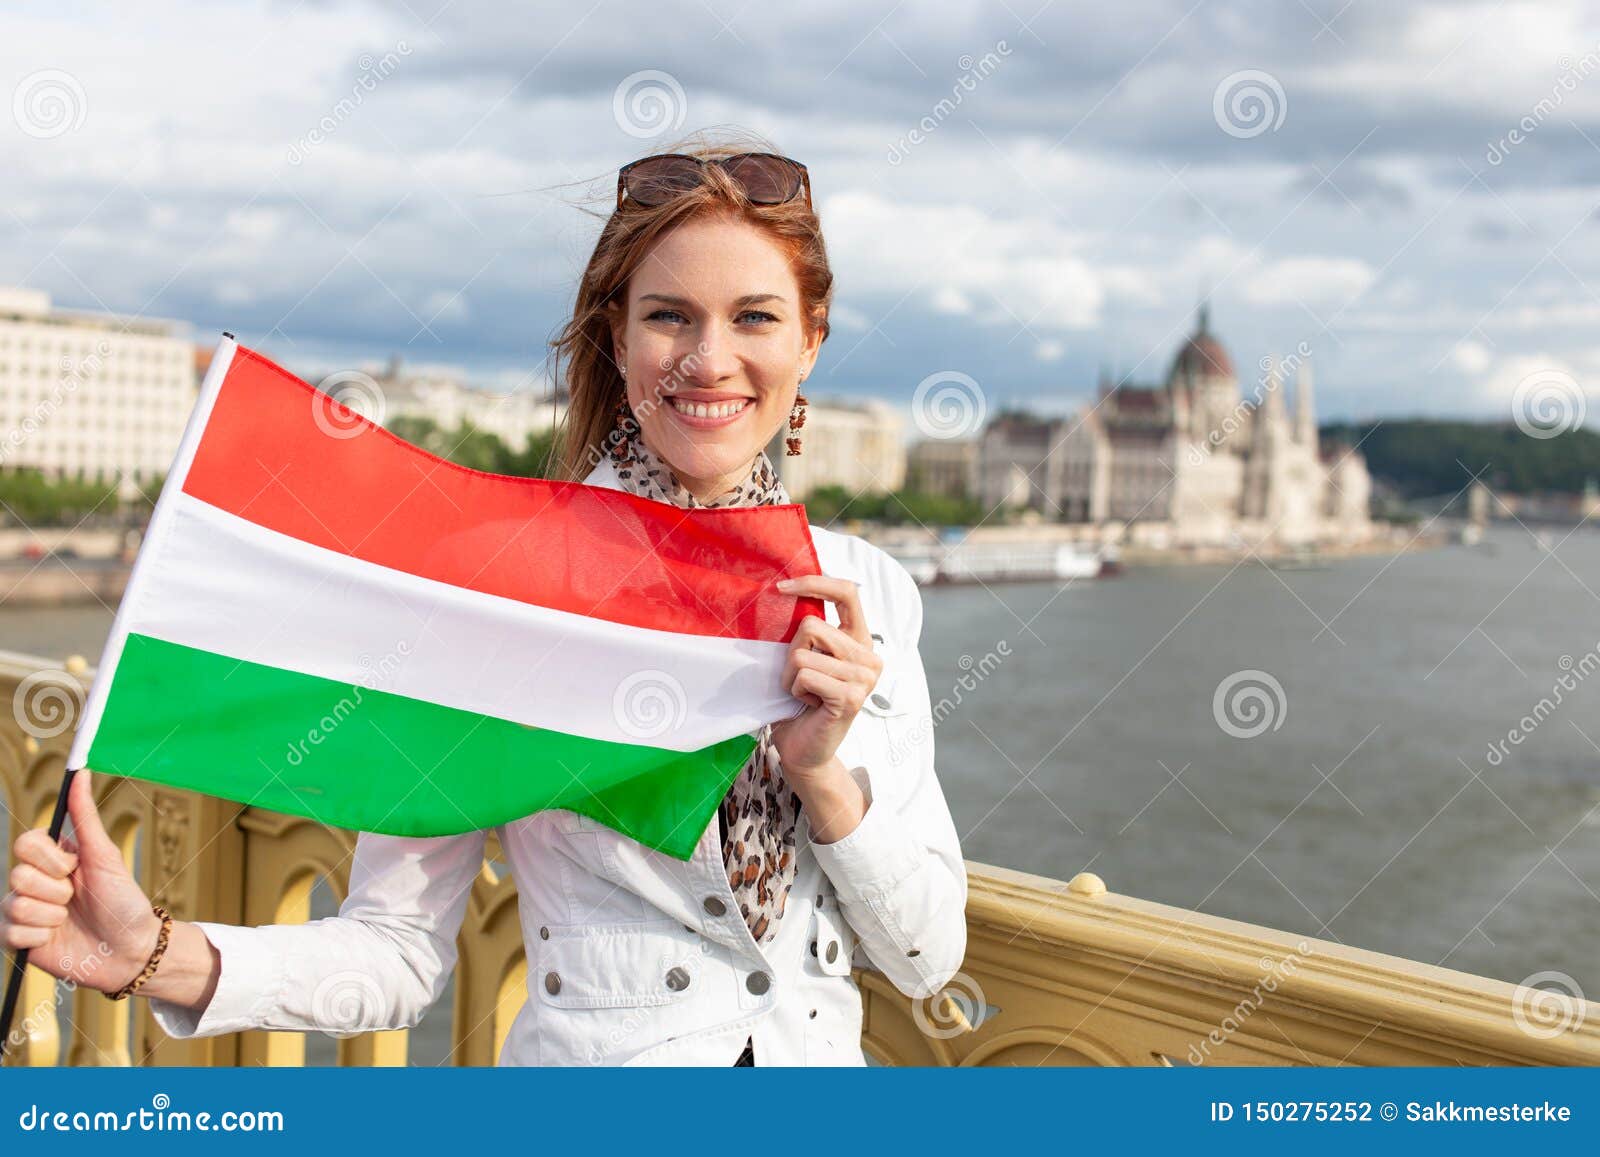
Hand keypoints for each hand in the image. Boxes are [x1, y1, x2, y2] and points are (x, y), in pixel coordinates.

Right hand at [1, 770, 162, 993]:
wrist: (129, 951)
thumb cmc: (123, 901)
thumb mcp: (106, 857)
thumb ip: (85, 816)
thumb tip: (80, 772)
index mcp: (54, 859)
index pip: (25, 844)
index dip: (49, 859)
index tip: (74, 869)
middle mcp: (35, 882)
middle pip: (18, 875)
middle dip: (56, 890)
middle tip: (76, 899)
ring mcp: (24, 911)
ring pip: (15, 905)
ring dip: (52, 916)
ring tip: (71, 920)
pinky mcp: (19, 941)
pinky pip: (9, 933)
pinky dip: (39, 938)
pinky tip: (57, 939)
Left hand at [770, 574, 883, 779]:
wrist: (803, 749)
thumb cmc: (799, 701)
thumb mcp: (805, 657)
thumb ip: (808, 630)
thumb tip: (785, 591)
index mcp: (860, 640)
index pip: (848, 592)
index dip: (815, 582)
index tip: (783, 587)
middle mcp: (869, 656)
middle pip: (810, 625)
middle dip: (790, 652)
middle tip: (799, 679)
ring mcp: (864, 677)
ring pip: (801, 653)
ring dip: (789, 676)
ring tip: (804, 694)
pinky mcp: (852, 697)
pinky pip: (804, 676)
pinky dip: (794, 690)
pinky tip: (809, 705)